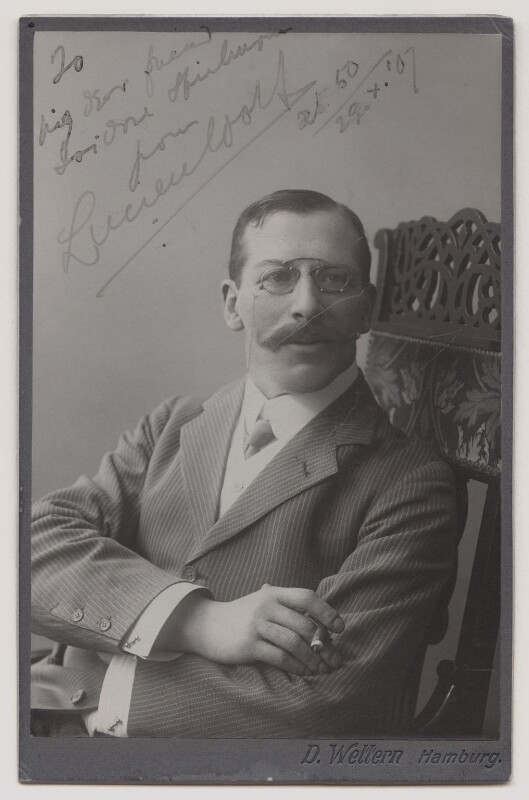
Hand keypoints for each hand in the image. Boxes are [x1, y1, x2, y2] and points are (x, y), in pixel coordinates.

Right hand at [167, 584, 344, 675]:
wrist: (206, 625)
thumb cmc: (241, 615)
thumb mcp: (261, 601)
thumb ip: (286, 604)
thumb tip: (319, 616)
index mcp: (273, 594)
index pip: (307, 597)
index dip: (327, 612)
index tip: (340, 627)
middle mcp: (266, 606)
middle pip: (304, 624)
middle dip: (323, 644)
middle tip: (332, 657)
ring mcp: (257, 626)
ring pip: (294, 643)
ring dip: (312, 659)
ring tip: (320, 668)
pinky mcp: (249, 645)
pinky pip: (280, 657)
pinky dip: (296, 666)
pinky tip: (303, 671)